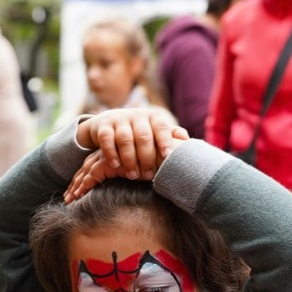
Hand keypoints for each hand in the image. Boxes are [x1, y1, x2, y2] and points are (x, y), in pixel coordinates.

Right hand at [68, 108, 187, 200]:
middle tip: (149, 176)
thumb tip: (188, 141)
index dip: (165, 141)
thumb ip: (171, 135)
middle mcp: (137, 116)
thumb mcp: (155, 131)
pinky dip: (111, 153)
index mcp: (153, 117)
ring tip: (133, 176)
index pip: (161, 128)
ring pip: (125, 139)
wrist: (109, 122)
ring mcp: (119, 120)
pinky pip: (106, 138)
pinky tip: (116, 166)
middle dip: (147, 158)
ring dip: (129, 159)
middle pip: (143, 136)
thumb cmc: (139, 131)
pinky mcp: (103, 126)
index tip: (168, 157)